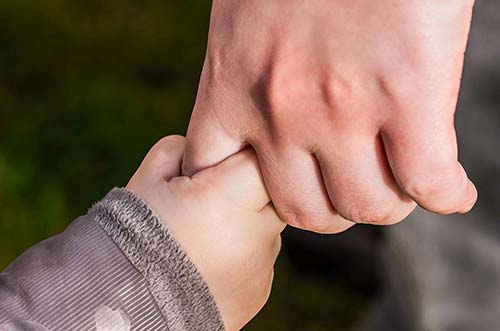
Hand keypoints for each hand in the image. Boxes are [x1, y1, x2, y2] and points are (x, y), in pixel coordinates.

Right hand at [127, 135, 284, 330]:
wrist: (126, 308)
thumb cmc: (132, 237)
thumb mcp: (148, 180)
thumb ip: (182, 150)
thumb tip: (205, 149)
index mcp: (228, 198)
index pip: (261, 158)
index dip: (240, 156)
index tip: (220, 165)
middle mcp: (255, 233)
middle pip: (274, 192)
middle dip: (248, 188)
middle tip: (213, 199)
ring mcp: (261, 265)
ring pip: (268, 226)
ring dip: (246, 223)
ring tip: (205, 235)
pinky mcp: (260, 290)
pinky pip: (261, 257)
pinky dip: (242, 253)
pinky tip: (209, 260)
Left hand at [183, 0, 477, 232]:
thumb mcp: (242, 22)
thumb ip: (248, 76)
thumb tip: (274, 120)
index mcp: (232, 87)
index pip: (213, 177)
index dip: (244, 196)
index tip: (275, 185)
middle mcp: (280, 111)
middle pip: (302, 211)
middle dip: (330, 208)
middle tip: (351, 186)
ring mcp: (341, 110)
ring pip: (363, 207)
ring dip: (386, 203)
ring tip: (399, 184)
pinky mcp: (407, 95)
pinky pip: (427, 181)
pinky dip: (445, 196)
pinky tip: (451, 190)